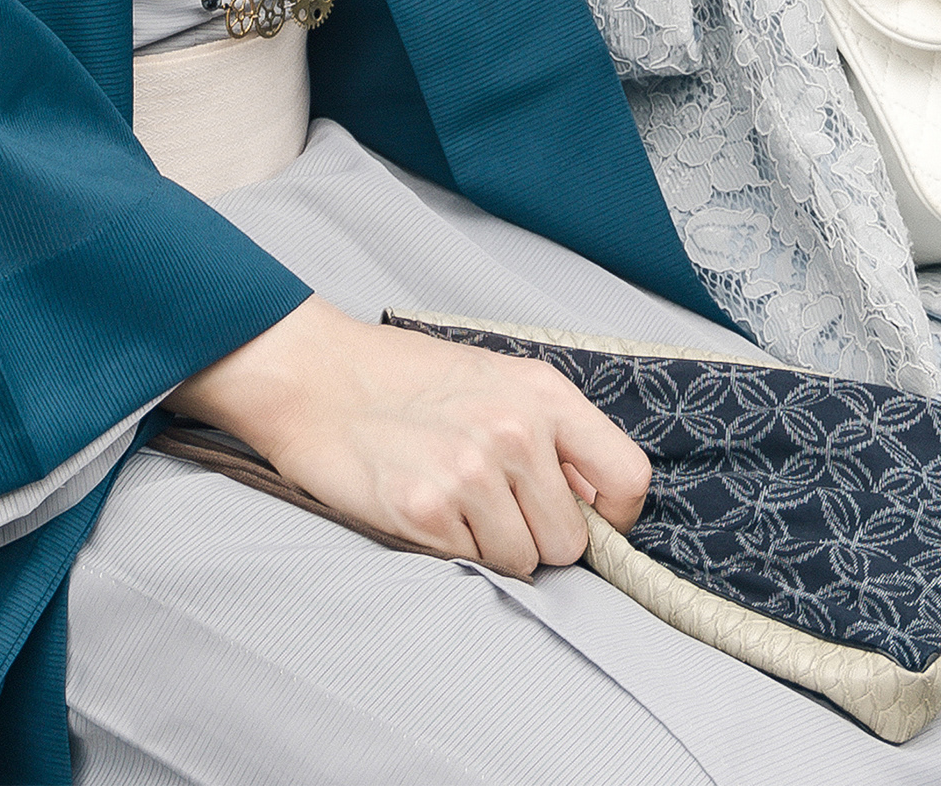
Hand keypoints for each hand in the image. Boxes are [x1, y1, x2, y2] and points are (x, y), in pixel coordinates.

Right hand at [172, 298, 648, 574]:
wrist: (311, 375)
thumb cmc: (403, 379)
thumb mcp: (495, 378)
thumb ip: (552, 432)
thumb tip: (593, 500)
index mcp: (543, 393)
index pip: (628, 478)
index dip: (614, 517)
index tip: (588, 521)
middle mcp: (514, 431)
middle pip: (570, 541)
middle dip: (536, 536)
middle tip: (489, 504)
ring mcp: (469, 472)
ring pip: (521, 562)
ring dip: (490, 546)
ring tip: (451, 499)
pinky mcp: (424, 510)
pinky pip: (468, 564)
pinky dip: (447, 547)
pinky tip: (421, 505)